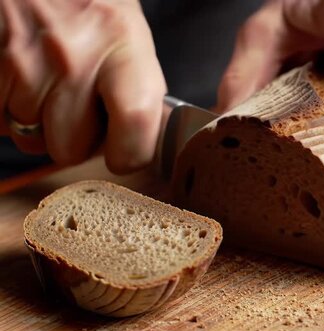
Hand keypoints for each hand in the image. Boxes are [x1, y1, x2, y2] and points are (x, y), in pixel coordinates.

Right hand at [0, 0, 165, 172]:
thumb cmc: (87, 2)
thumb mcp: (127, 33)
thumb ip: (138, 87)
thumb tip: (141, 139)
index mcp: (122, 45)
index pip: (135, 124)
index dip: (130, 153)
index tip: (125, 153)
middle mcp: (73, 57)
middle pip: (71, 148)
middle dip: (75, 137)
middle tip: (78, 104)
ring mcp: (24, 64)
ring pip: (30, 139)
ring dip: (38, 122)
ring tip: (47, 82)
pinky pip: (0, 122)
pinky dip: (8, 108)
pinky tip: (22, 78)